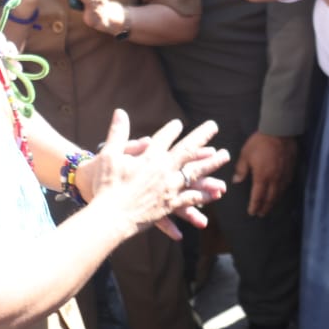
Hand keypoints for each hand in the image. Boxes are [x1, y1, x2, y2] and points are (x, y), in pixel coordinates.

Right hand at [81, 110, 229, 239]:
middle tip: (214, 126)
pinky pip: (189, 200)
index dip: (171, 130)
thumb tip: (120, 111)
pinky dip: (201, 197)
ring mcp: (168, 189)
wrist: (109, 217)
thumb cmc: (105, 185)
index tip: (178, 124)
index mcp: (149, 157)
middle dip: (201, 137)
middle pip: (187, 151)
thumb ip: (118, 133)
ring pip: (195, 174)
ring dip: (211, 164)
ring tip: (224, 155)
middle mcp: (163, 171)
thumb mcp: (109, 155)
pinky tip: (215, 196)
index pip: (164, 138)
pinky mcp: (168, 206)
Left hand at [232, 132, 297, 216]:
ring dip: (274, 202)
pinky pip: (286, 185)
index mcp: (262, 177)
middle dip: (265, 207)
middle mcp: (274, 179)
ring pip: (279, 193)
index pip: (258, 196)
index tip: (252, 212)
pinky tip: (279, 193)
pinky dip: (281, 192)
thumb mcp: (246, 154)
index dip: (255, 206)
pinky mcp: (291, 169)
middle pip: (270, 198)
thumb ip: (241, 169)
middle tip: (261, 214)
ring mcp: (284, 175)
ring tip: (269, 207)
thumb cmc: (260, 142)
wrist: (280, 130)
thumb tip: (236, 181)